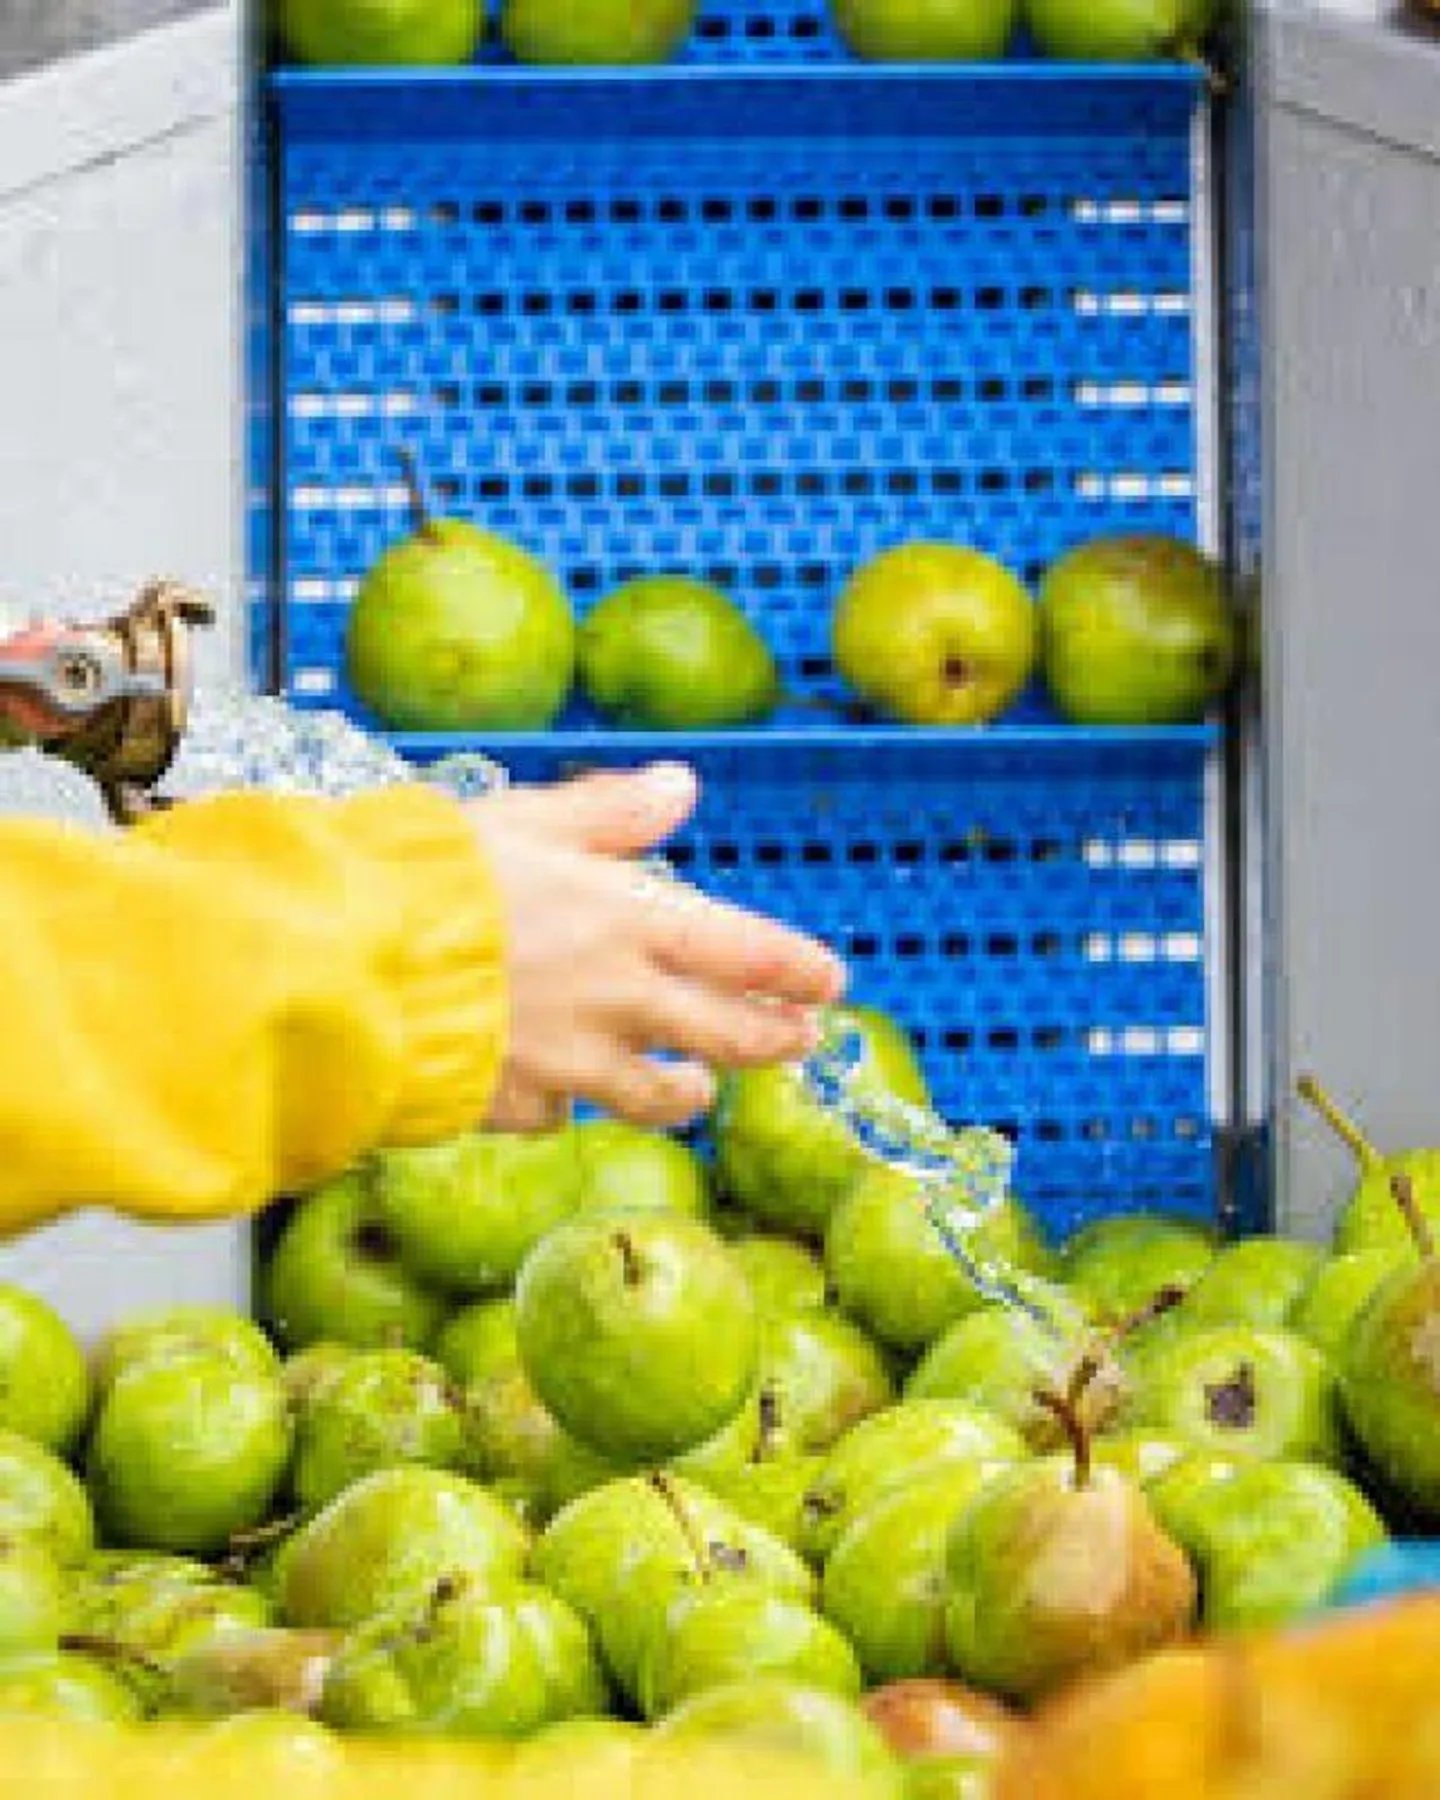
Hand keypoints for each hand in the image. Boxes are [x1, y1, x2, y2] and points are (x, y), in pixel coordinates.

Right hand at [469, 763, 845, 1132]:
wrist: (348, 964)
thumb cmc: (433, 876)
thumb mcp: (529, 820)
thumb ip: (611, 812)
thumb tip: (682, 785)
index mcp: (629, 923)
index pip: (746, 953)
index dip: (796, 970)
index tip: (831, 982)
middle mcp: (617, 1001)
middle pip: (726, 1035)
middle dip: (772, 1039)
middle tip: (801, 1040)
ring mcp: (571, 1063)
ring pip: (659, 1097)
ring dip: (690, 1094)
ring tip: (700, 1091)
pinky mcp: (516, 1104)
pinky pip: (560, 1113)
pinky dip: (571, 1105)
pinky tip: (570, 1097)